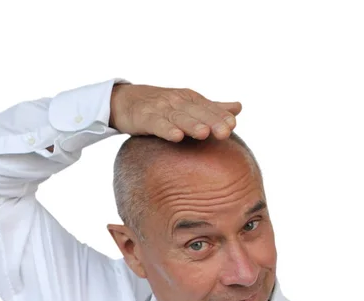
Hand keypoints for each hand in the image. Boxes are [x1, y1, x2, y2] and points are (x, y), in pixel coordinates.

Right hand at [109, 83, 241, 141]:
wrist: (125, 101)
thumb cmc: (161, 107)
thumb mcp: (187, 105)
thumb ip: (212, 108)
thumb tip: (238, 108)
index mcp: (190, 99)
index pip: (208, 108)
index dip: (220, 116)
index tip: (232, 124)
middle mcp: (177, 102)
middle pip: (196, 112)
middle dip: (211, 120)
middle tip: (225, 131)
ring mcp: (160, 109)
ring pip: (179, 117)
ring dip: (191, 125)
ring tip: (204, 133)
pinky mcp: (144, 118)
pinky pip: (157, 124)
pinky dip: (166, 129)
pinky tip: (177, 137)